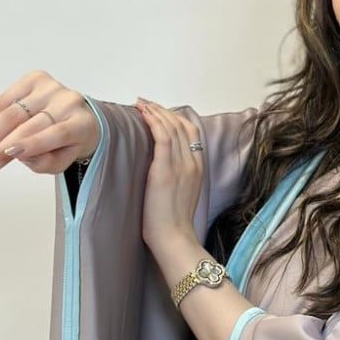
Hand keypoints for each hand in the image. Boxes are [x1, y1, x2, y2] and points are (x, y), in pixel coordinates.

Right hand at [0, 69, 100, 176]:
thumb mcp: (62, 161)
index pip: (57, 133)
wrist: (78, 116)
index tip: (8, 154)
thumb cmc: (69, 144)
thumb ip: (45, 162)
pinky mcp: (35, 78)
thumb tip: (19, 155)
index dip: (33, 143)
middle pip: (29, 125)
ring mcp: (51, 87)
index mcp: (82, 124)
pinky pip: (6, 99)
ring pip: (12, 111)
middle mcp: (68, 101)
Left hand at [135, 100, 204, 262]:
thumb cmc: (173, 222)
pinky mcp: (166, 169)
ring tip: (141, 104)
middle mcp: (193, 162)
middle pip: (181, 125)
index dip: (175, 118)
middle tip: (146, 103)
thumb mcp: (183, 193)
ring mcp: (181, 164)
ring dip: (155, 112)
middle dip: (162, 110)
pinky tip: (142, 115)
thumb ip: (178, 175)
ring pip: (171, 127)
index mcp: (199, 167)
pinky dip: (152, 121)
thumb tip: (161, 164)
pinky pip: (161, 136)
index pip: (191, 132)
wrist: (174, 236)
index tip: (160, 112)